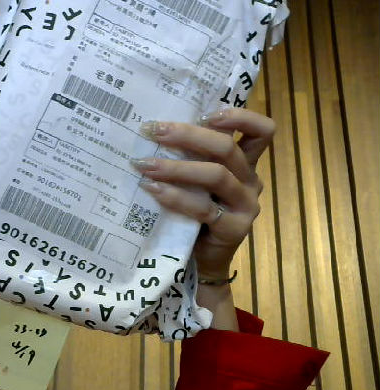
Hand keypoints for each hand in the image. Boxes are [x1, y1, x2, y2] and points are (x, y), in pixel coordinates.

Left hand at [131, 108, 275, 279]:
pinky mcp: (235, 229)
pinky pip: (203, 208)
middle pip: (227, 148)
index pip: (262, 132)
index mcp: (245, 164)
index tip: (206, 114)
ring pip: (217, 175)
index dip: (241, 116)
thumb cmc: (198, 214)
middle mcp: (251, 181)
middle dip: (189, 135)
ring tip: (146, 164)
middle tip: (155, 131)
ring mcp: (246, 206)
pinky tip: (152, 190)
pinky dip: (175, 196)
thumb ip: (193, 160)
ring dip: (177, 167)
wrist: (204, 257)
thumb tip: (157, 130)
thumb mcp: (199, 182)